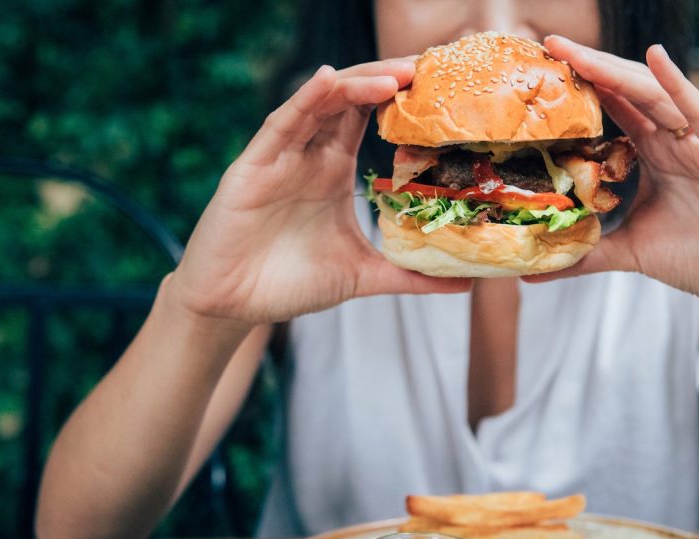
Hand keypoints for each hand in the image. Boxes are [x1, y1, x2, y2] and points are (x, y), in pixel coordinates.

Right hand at [170, 61, 469, 324]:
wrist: (233, 306)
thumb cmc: (290, 283)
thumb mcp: (362, 275)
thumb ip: (409, 275)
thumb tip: (465, 281)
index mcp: (333, 169)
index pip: (369, 117)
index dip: (401, 99)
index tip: (441, 91)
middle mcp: (309, 155)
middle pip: (350, 100)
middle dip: (386, 80)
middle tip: (425, 70)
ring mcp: (281, 156)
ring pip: (320, 103)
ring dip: (356, 85)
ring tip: (393, 77)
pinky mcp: (253, 167)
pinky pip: (281, 124)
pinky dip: (304, 100)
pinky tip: (327, 81)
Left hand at [531, 36, 698, 334]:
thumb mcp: (631, 253)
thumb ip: (585, 254)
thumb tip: (530, 273)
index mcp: (652, 155)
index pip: (611, 111)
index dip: (579, 90)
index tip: (539, 74)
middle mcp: (673, 140)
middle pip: (625, 92)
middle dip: (589, 67)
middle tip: (549, 45)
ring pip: (653, 95)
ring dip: (616, 71)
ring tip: (579, 52)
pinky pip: (698, 112)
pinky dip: (676, 84)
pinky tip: (654, 59)